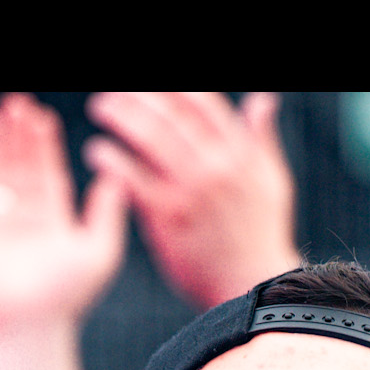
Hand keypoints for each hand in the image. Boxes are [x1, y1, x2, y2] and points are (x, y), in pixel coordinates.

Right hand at [0, 94, 128, 332]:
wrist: (28, 326)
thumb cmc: (67, 295)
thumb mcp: (99, 251)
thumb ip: (106, 213)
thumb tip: (118, 178)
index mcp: (54, 221)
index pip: (47, 172)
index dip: (43, 144)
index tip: (40, 115)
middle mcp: (24, 220)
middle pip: (17, 167)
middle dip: (13, 136)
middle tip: (11, 102)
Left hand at [85, 92, 301, 308]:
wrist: (252, 284)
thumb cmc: (260, 234)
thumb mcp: (272, 182)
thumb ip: (262, 139)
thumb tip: (263, 99)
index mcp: (241, 155)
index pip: (204, 104)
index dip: (176, 88)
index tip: (154, 85)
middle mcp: (217, 167)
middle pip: (171, 115)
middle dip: (138, 97)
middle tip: (116, 93)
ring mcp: (192, 190)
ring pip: (150, 138)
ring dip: (121, 117)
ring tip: (101, 109)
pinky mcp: (168, 216)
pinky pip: (133, 177)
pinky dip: (112, 159)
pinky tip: (98, 152)